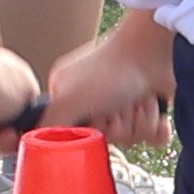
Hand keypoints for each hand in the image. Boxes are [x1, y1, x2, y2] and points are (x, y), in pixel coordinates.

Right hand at [45, 13, 180, 156]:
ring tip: (138, 98)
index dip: (91, 133)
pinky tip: (155, 110)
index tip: (96, 119)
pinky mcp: (149, 108)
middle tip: (119, 103)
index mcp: (70, 97)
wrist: (155, 49)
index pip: (77, 137)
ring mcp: (124, 104)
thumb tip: (36, 144)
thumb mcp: (69, 99)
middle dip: (119, 126)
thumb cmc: (111, 69)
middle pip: (107, 139)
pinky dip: (157, 127)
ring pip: (132, 138)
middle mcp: (95, 102)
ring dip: (139, 121)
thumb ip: (50, 124)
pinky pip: (153, 137)